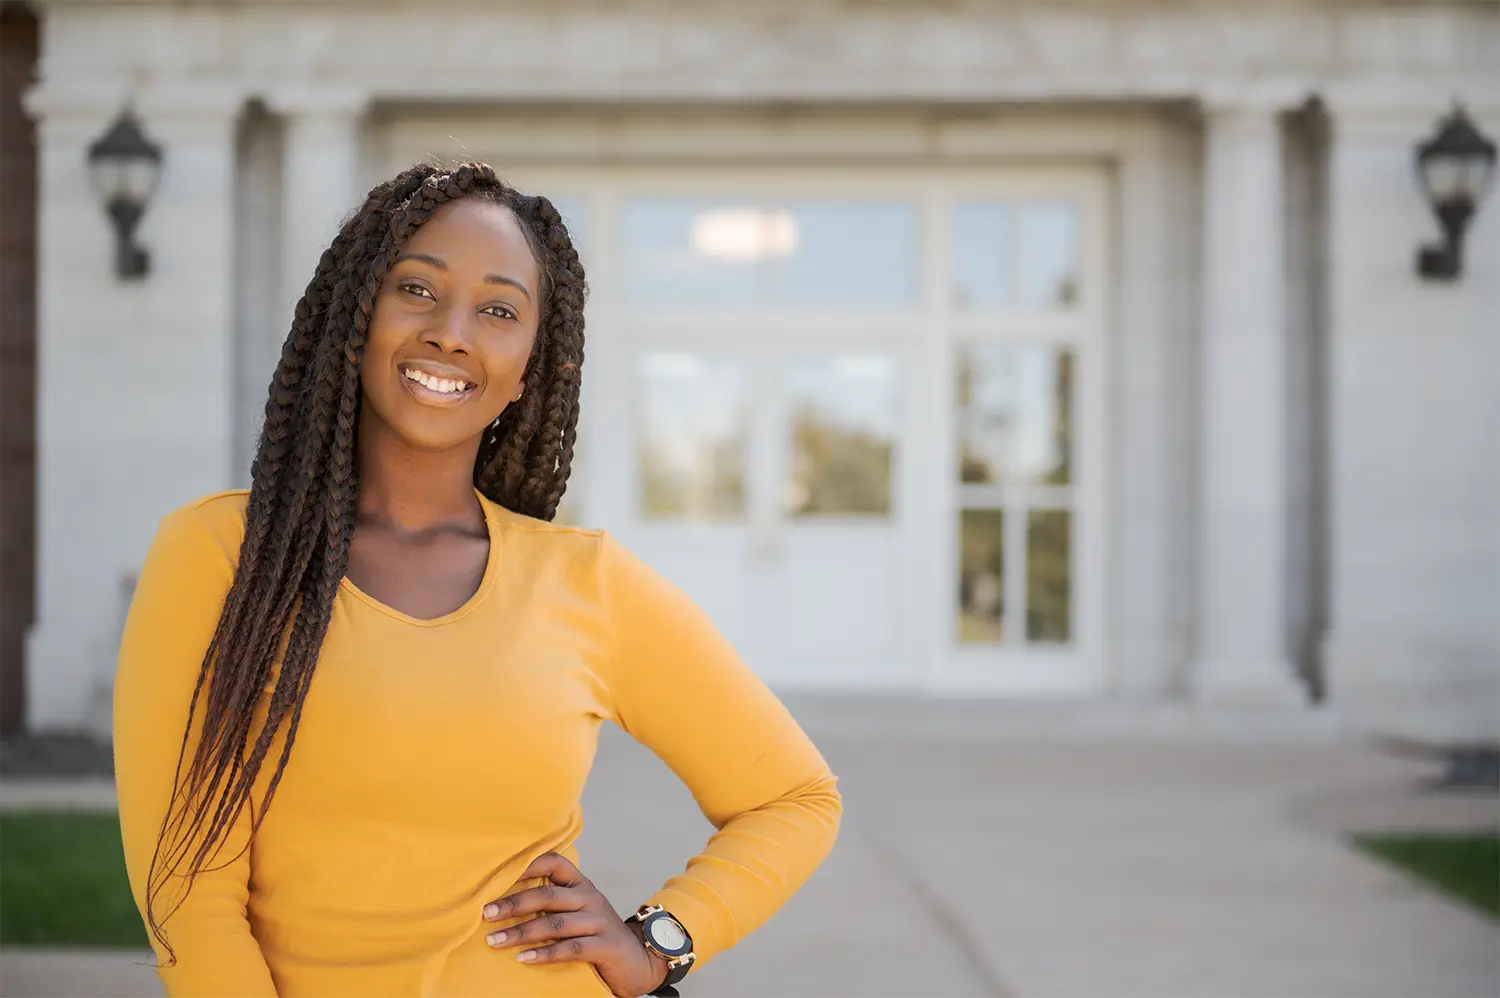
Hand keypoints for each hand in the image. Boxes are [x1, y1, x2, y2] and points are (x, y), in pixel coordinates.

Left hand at [482, 852, 668, 997]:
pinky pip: (570, 949)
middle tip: (486, 913)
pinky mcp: (606, 946)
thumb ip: (552, 904)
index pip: (555, 862)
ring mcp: (599, 921)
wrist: (639, 960)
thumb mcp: (578, 912)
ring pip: (555, 924)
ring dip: (521, 932)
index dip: (527, 864)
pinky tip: (524, 959)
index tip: (498, 875)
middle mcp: (590, 898)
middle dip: (514, 903)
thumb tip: (504, 902)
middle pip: (548, 895)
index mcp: (581, 885)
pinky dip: (545, 954)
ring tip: (495, 941)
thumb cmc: (597, 935)